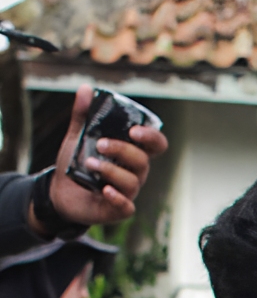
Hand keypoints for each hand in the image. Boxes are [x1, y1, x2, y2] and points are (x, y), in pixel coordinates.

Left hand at [36, 84, 167, 232]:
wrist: (59, 192)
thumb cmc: (76, 164)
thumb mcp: (78, 138)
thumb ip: (83, 116)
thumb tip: (86, 88)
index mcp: (132, 153)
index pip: (156, 144)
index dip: (151, 137)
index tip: (134, 130)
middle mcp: (135, 172)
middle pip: (143, 161)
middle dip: (123, 150)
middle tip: (100, 143)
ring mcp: (129, 191)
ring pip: (132, 181)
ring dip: (111, 170)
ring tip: (88, 164)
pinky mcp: (118, 209)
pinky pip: (126, 205)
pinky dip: (117, 197)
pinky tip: (104, 190)